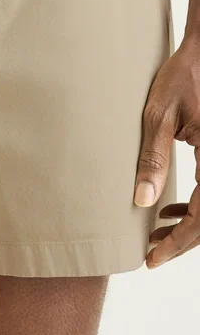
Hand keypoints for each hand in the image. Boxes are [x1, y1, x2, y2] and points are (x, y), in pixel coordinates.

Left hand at [134, 38, 199, 266]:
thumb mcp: (159, 115)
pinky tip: (168, 210)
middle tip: (150, 255)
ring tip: (155, 236)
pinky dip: (192, 207)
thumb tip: (142, 201)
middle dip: (181, 242)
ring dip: (187, 226)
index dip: (179, 242)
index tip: (152, 258)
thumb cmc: (181, 77)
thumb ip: (153, 158)